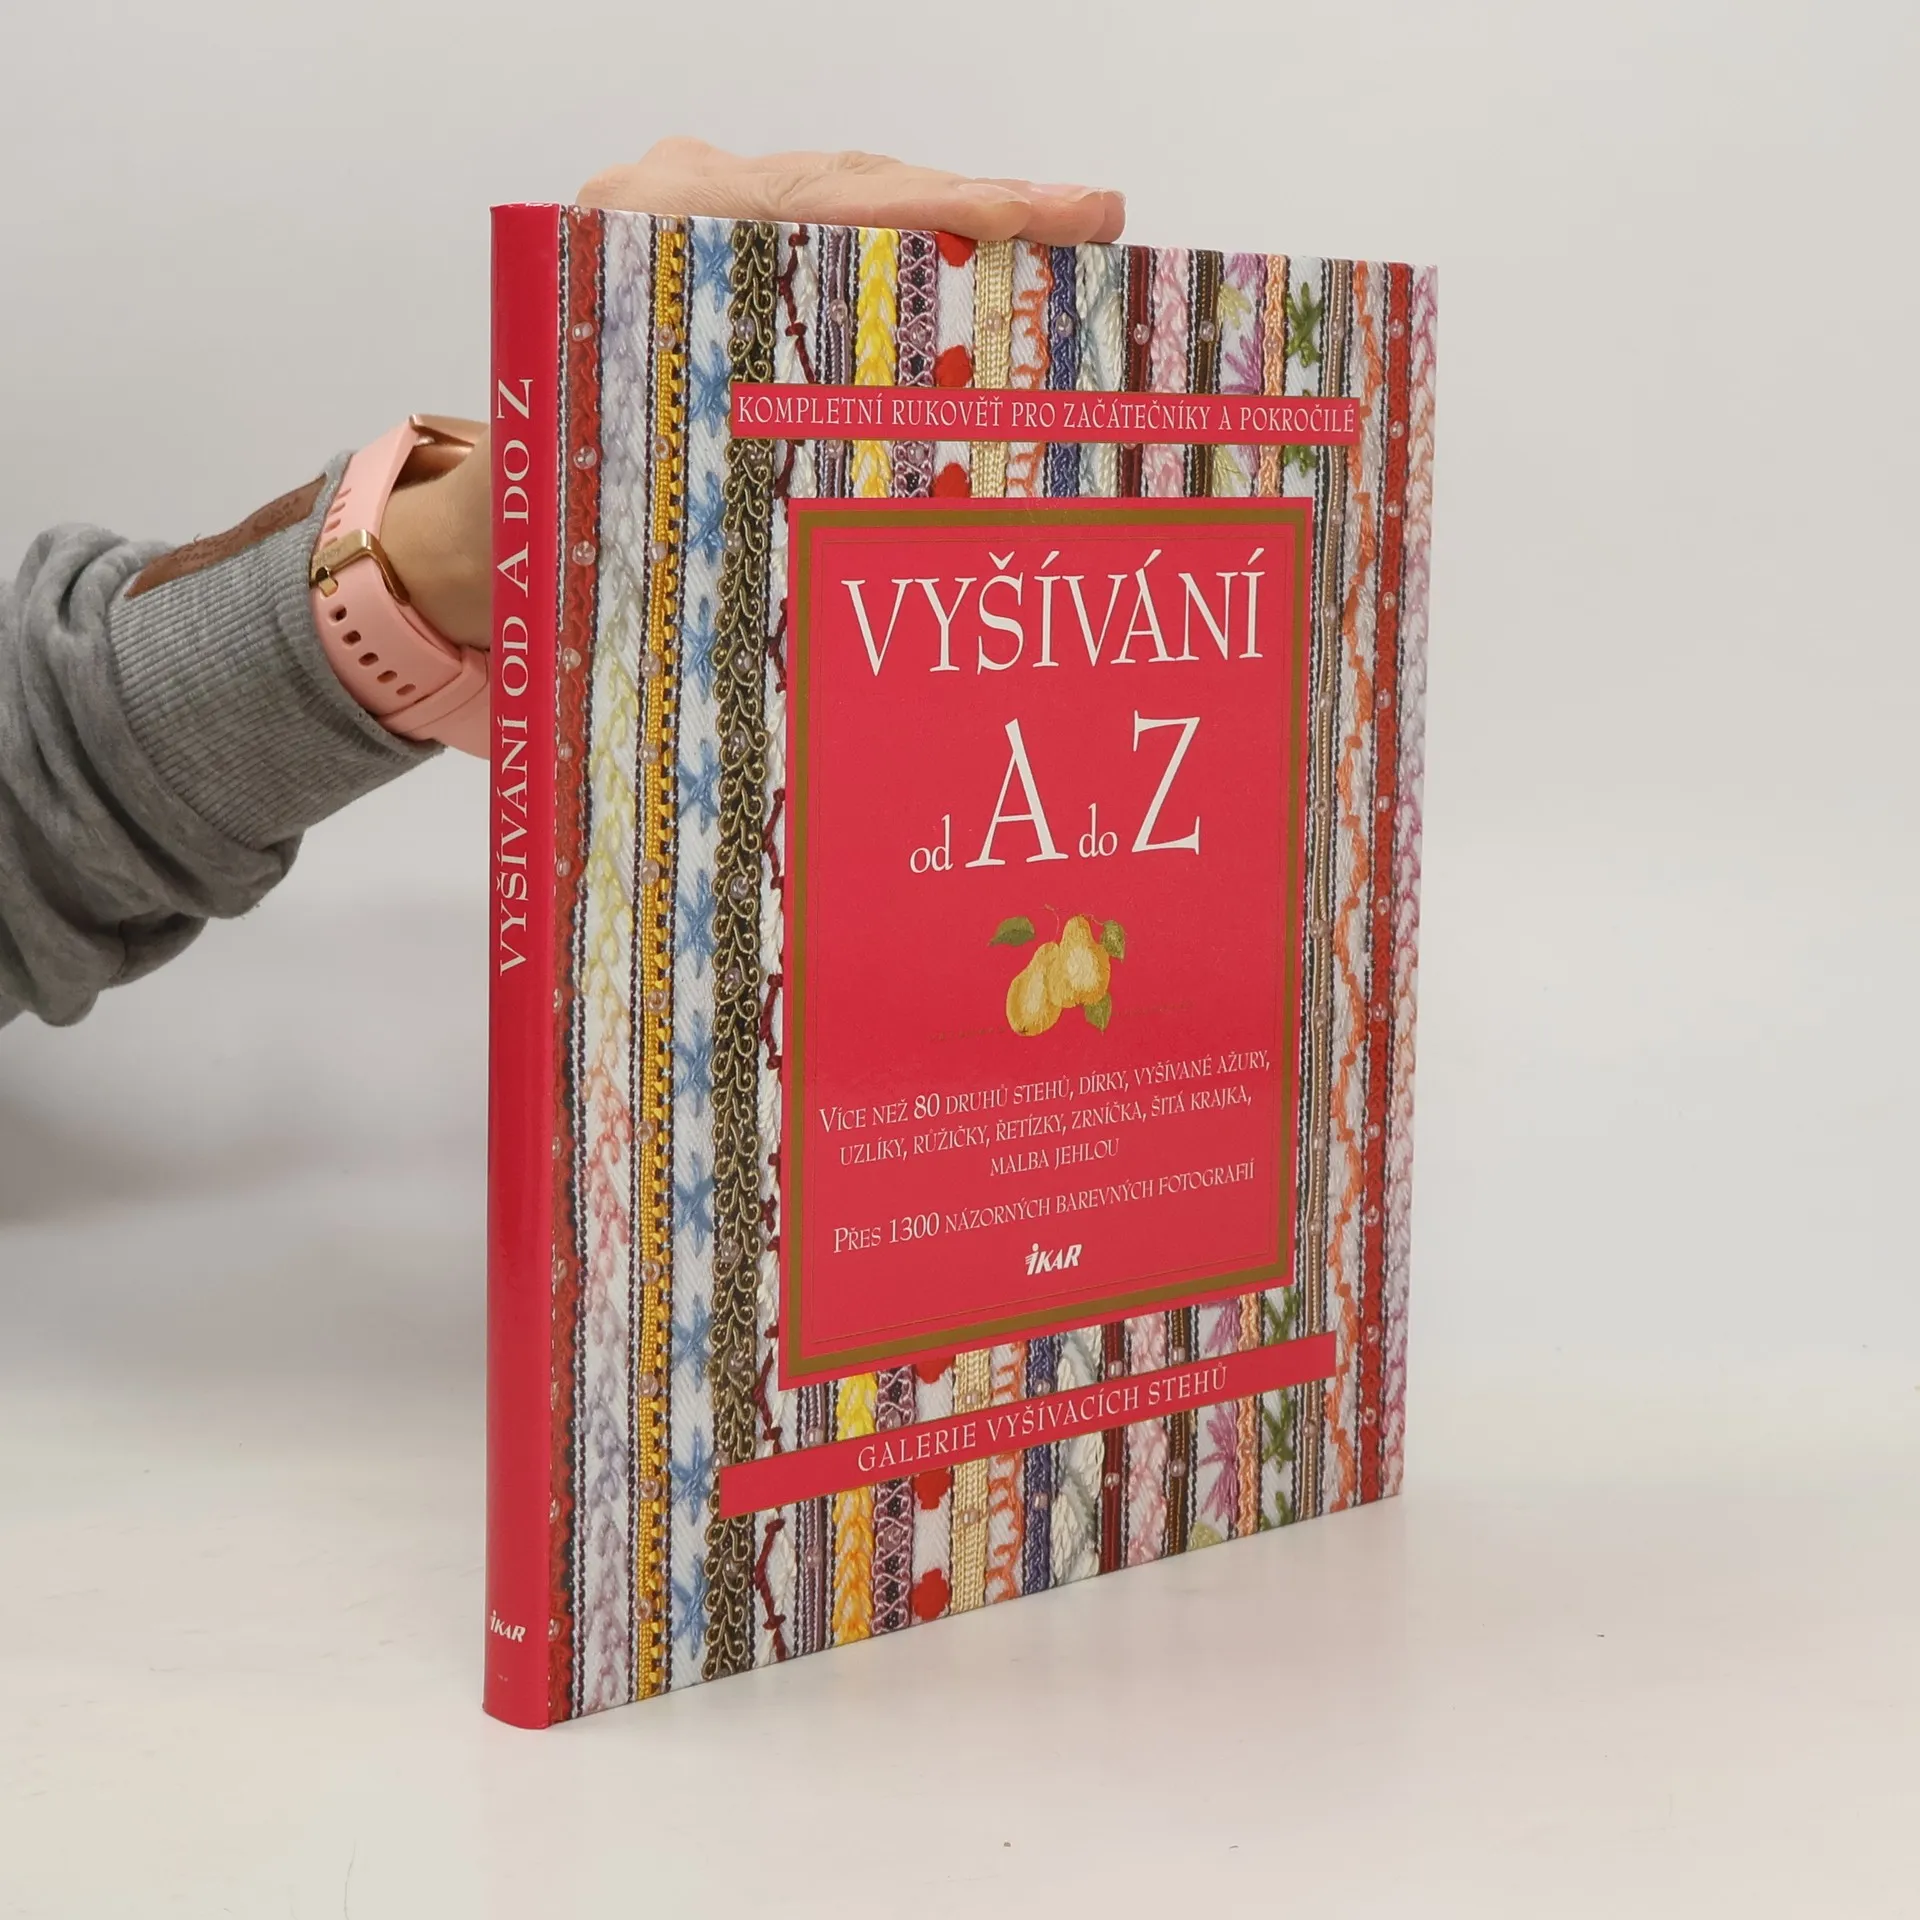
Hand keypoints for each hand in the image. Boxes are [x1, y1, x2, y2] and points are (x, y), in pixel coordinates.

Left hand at [383, 140, 1127, 648]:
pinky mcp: (699, 231)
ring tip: (1059, 243)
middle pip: (852, 184)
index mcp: (642, 238)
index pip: (826, 203)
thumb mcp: (648, 502)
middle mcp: (662, 202)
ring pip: (844, 197)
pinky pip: (816, 224)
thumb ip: (753, 472)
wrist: (480, 521)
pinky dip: (900, 250)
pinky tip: (977, 272)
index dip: (953, 208)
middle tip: (1091, 219)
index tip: (1054, 215)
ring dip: (951, 228)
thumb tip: (901, 530)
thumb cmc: (553, 519)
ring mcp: (680, 207)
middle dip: (979, 207)